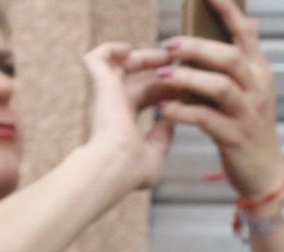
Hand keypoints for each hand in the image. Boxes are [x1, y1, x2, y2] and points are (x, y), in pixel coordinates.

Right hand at [78, 42, 174, 192]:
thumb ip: (163, 135)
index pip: (147, 99)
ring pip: (120, 66)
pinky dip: (108, 49)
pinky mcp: (102, 87)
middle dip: (159, 72)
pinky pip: (95, 59)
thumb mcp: (156, 153)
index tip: (187, 87)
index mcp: (126, 123)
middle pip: (138, 81)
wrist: (115, 168)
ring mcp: (106, 97)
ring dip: (142, 57)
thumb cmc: (132, 171)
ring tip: (165, 54)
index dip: (165, 91)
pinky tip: (127, 48)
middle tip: (179, 63)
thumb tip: (172, 120)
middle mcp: (114, 108)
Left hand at [133, 0, 283, 199]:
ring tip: (162, 75)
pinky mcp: (234, 137)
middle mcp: (258, 90)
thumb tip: (249, 22)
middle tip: (168, 45)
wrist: (264, 172)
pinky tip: (165, 107)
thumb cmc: (249, 125)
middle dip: (196, 48)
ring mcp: (248, 114)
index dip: (226, 11)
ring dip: (186, 78)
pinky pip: (205, 118)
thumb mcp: (253, 89)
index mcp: (260, 73)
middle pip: (229, 58)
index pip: (245, 33)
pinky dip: (182, 111)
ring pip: (218, 87)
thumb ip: (243, 58)